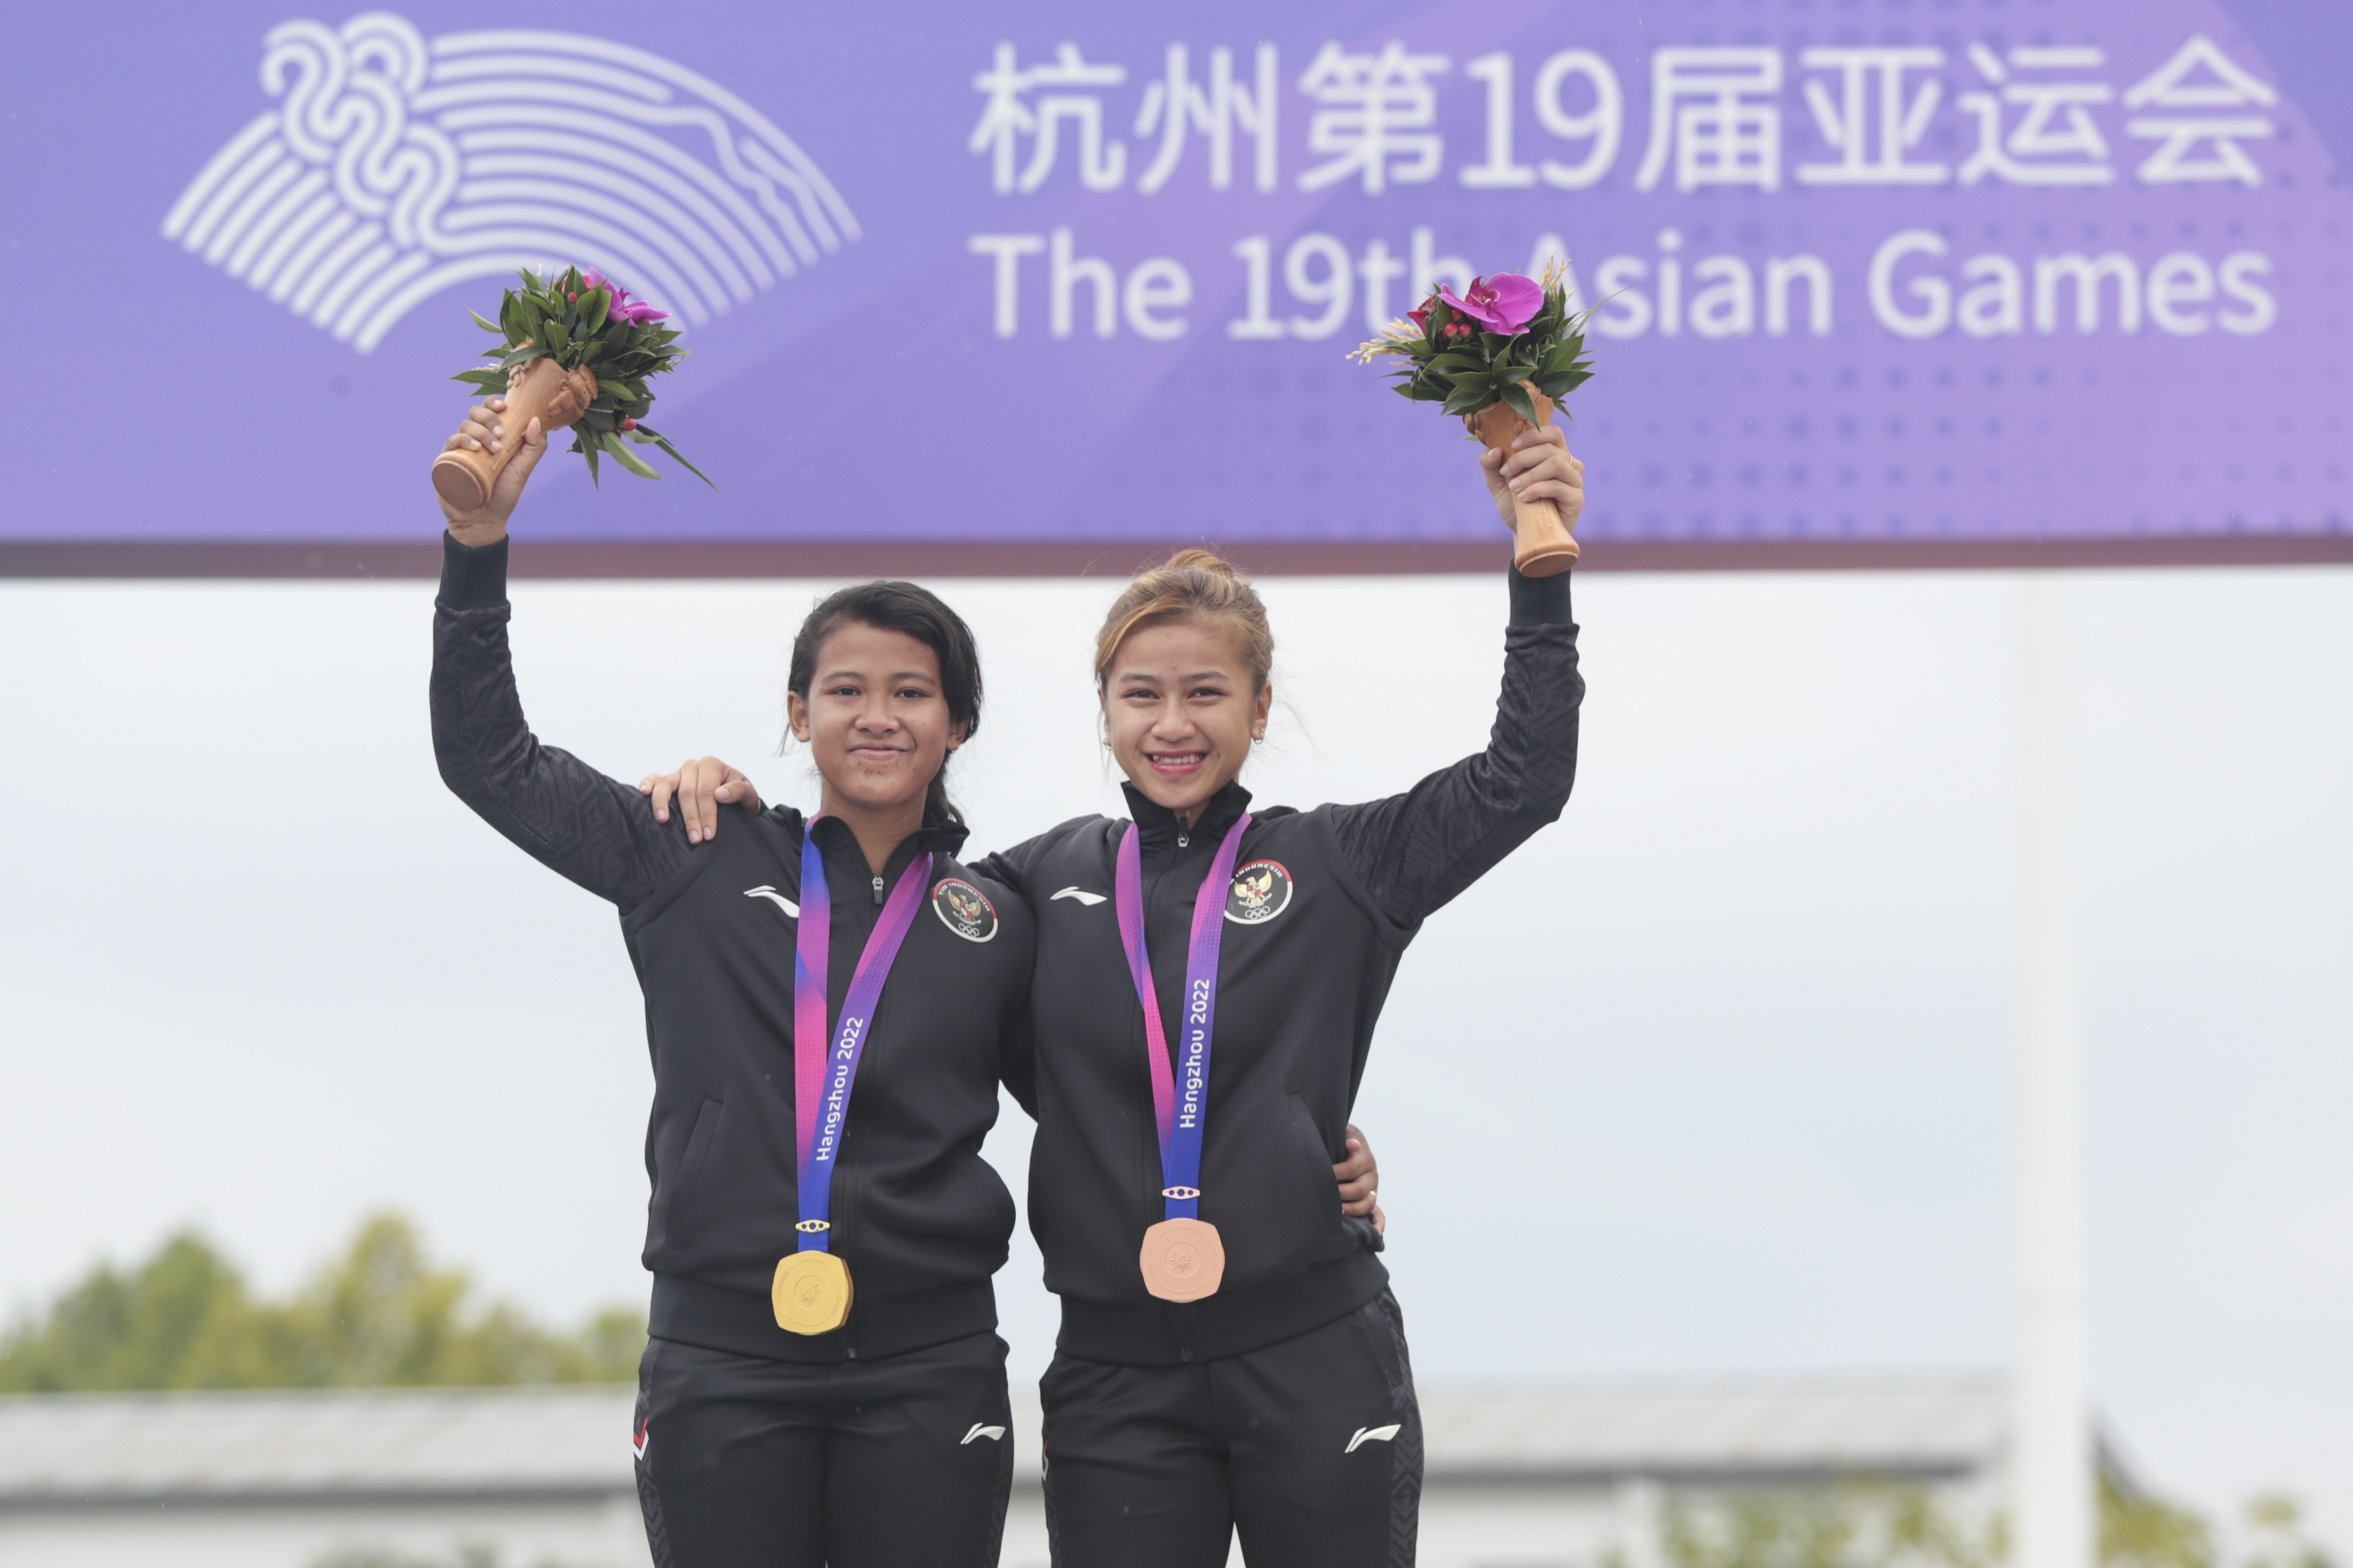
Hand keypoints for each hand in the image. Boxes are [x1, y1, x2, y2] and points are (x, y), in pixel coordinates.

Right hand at [436, 396, 547, 544]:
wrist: (484, 520)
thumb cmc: (503, 494)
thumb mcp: (523, 470)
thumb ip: (534, 448)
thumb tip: (535, 420)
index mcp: (491, 437)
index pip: (489, 411)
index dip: (493, 403)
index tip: (503, 406)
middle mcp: (473, 440)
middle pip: (475, 414)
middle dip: (488, 418)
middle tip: (501, 434)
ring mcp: (459, 450)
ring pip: (464, 426)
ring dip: (480, 432)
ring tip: (494, 449)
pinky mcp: (446, 461)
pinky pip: (451, 442)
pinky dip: (463, 440)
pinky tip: (475, 448)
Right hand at [640, 756, 764, 843]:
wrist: (734, 798)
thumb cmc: (739, 796)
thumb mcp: (748, 794)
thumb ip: (738, 791)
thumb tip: (721, 794)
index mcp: (712, 765)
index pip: (706, 791)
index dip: (707, 813)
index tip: (709, 834)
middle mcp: (693, 766)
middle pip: (687, 792)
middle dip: (691, 818)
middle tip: (695, 839)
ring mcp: (678, 773)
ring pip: (666, 784)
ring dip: (663, 803)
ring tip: (663, 820)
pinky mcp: (668, 780)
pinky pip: (654, 779)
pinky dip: (647, 784)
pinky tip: (643, 793)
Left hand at [1335, 1123, 1385, 1234]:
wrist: (1348, 1143)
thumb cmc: (1341, 1139)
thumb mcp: (1344, 1132)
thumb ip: (1347, 1137)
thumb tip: (1353, 1144)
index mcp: (1364, 1158)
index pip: (1352, 1169)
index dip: (1337, 1173)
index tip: (1322, 1174)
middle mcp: (1371, 1175)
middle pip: (1361, 1189)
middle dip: (1342, 1193)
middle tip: (1325, 1195)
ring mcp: (1372, 1189)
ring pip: (1367, 1204)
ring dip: (1353, 1209)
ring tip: (1338, 1212)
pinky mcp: (1370, 1199)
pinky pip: (1378, 1214)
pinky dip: (1378, 1224)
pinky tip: (1375, 1233)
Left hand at [1478, 420, 1584, 531]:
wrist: (1525, 533)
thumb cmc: (1515, 505)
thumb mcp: (1498, 483)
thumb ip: (1491, 464)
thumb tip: (1494, 450)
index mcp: (1555, 454)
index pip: (1553, 432)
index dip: (1533, 435)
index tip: (1513, 446)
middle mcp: (1569, 464)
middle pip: (1550, 447)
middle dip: (1523, 458)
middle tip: (1506, 472)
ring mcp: (1575, 480)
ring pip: (1556, 463)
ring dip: (1530, 474)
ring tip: (1514, 488)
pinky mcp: (1577, 499)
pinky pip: (1558, 486)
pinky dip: (1537, 489)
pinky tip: (1524, 498)